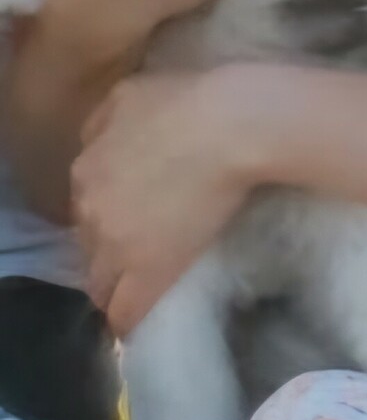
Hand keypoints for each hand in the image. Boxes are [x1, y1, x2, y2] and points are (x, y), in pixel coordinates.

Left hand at [72, 71, 248, 333]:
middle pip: (88, 249)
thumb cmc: (189, 101)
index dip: (105, 221)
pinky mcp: (151, 271)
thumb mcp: (129, 93)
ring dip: (115, 288)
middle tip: (139, 252)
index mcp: (85, 170)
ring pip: (101, 284)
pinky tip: (136, 326)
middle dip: (108, 253)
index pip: (82, 212)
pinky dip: (127, 320)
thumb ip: (101, 122)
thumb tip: (95, 145)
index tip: (127, 224)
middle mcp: (91, 210)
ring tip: (138, 291)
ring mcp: (118, 244)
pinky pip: (126, 310)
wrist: (232, 127)